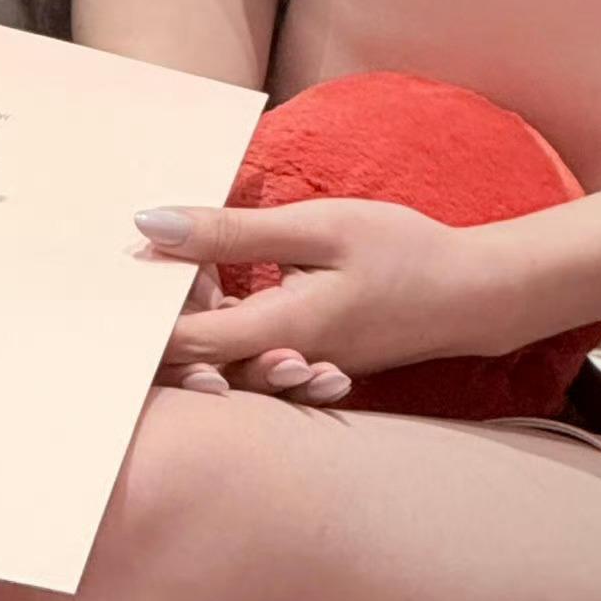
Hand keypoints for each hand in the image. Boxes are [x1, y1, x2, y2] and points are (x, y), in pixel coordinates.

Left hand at [138, 196, 518, 385]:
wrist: (474, 293)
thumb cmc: (402, 251)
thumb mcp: (317, 227)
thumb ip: (232, 232)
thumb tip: (152, 226)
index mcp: (277, 334)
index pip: (178, 347)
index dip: (142, 314)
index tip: (127, 270)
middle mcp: (279, 368)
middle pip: (191, 365)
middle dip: (165, 317)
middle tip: (161, 259)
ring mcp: (294, 374)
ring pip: (218, 366)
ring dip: (196, 320)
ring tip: (195, 267)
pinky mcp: (306, 368)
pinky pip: (249, 363)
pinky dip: (228, 329)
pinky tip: (226, 288)